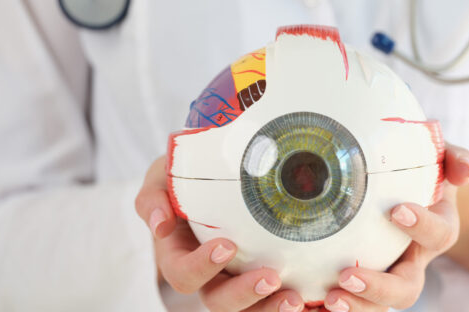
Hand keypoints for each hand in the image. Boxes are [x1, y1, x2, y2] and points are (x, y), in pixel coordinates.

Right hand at [135, 157, 305, 311]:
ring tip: (296, 298)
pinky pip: (275, 298)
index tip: (227, 245)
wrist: (215, 170)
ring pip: (250, 309)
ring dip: (271, 308)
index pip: (183, 274)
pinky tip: (316, 297)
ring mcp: (236, 278)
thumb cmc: (184, 175)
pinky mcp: (262, 275)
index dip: (202, 267)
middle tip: (271, 277)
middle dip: (244, 294)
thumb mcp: (161, 177)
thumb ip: (153, 197)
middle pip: (219, 301)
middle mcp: (208, 276)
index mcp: (178, 256)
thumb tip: (160, 224)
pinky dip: (294, 303)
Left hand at [321, 144, 468, 311]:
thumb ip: (456, 158)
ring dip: (355, 306)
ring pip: (378, 305)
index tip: (397, 211)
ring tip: (328, 299)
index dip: (421, 226)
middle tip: (346, 276)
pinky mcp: (362, 280)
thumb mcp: (444, 159)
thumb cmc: (425, 172)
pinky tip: (304, 305)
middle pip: (406, 290)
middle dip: (378, 288)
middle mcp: (414, 261)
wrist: (414, 192)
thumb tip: (464, 170)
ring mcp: (388, 275)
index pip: (437, 235)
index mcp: (437, 231)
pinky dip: (328, 310)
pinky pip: (352, 302)